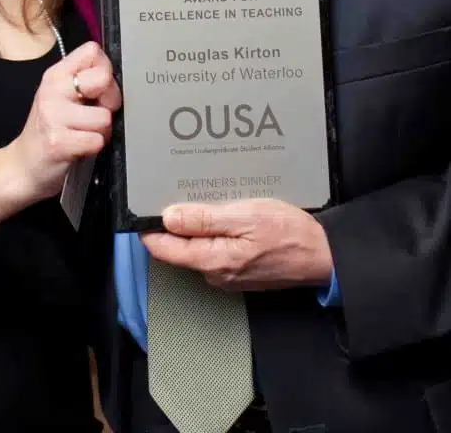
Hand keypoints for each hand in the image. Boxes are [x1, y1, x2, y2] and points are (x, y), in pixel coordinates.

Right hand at [12, 40, 120, 202]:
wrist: (23, 166)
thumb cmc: (50, 130)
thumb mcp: (61, 96)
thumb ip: (84, 81)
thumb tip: (115, 77)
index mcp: (56, 74)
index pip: (93, 51)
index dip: (105, 70)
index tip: (98, 89)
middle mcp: (53, 90)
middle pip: (104, 78)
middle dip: (111, 99)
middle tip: (97, 113)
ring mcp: (53, 115)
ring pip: (105, 116)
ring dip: (102, 130)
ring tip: (85, 134)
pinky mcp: (58, 142)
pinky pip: (96, 140)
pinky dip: (94, 148)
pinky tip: (80, 148)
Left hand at [142, 198, 332, 290]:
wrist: (322, 254)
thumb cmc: (288, 233)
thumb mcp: (245, 217)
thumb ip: (204, 220)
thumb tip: (169, 218)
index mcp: (212, 261)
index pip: (164, 249)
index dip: (150, 227)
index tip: (146, 206)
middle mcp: (214, 274)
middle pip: (178, 248)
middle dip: (174, 223)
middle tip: (178, 193)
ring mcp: (226, 275)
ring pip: (196, 248)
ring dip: (196, 226)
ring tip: (204, 200)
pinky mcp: (238, 271)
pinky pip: (214, 250)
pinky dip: (212, 233)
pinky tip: (224, 216)